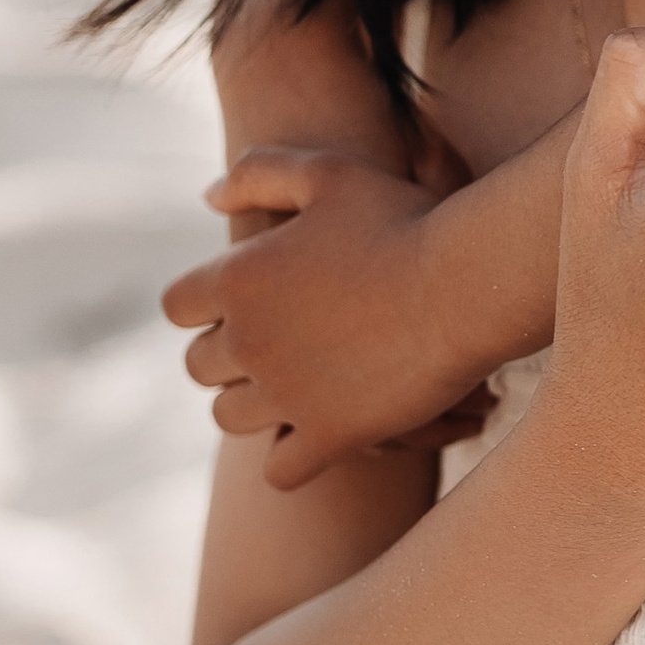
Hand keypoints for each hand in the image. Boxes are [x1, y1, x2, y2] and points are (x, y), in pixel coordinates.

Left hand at [165, 135, 497, 487]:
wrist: (468, 281)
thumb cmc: (403, 218)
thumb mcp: (327, 172)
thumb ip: (259, 172)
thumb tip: (207, 197)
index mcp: (236, 278)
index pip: (176, 307)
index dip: (205, 305)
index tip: (245, 301)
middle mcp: (248, 340)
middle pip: (198, 368)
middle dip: (227, 358)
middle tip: (277, 345)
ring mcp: (286, 394)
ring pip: (229, 419)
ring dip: (254, 407)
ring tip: (298, 390)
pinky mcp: (329, 435)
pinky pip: (280, 472)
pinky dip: (292, 461)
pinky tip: (322, 437)